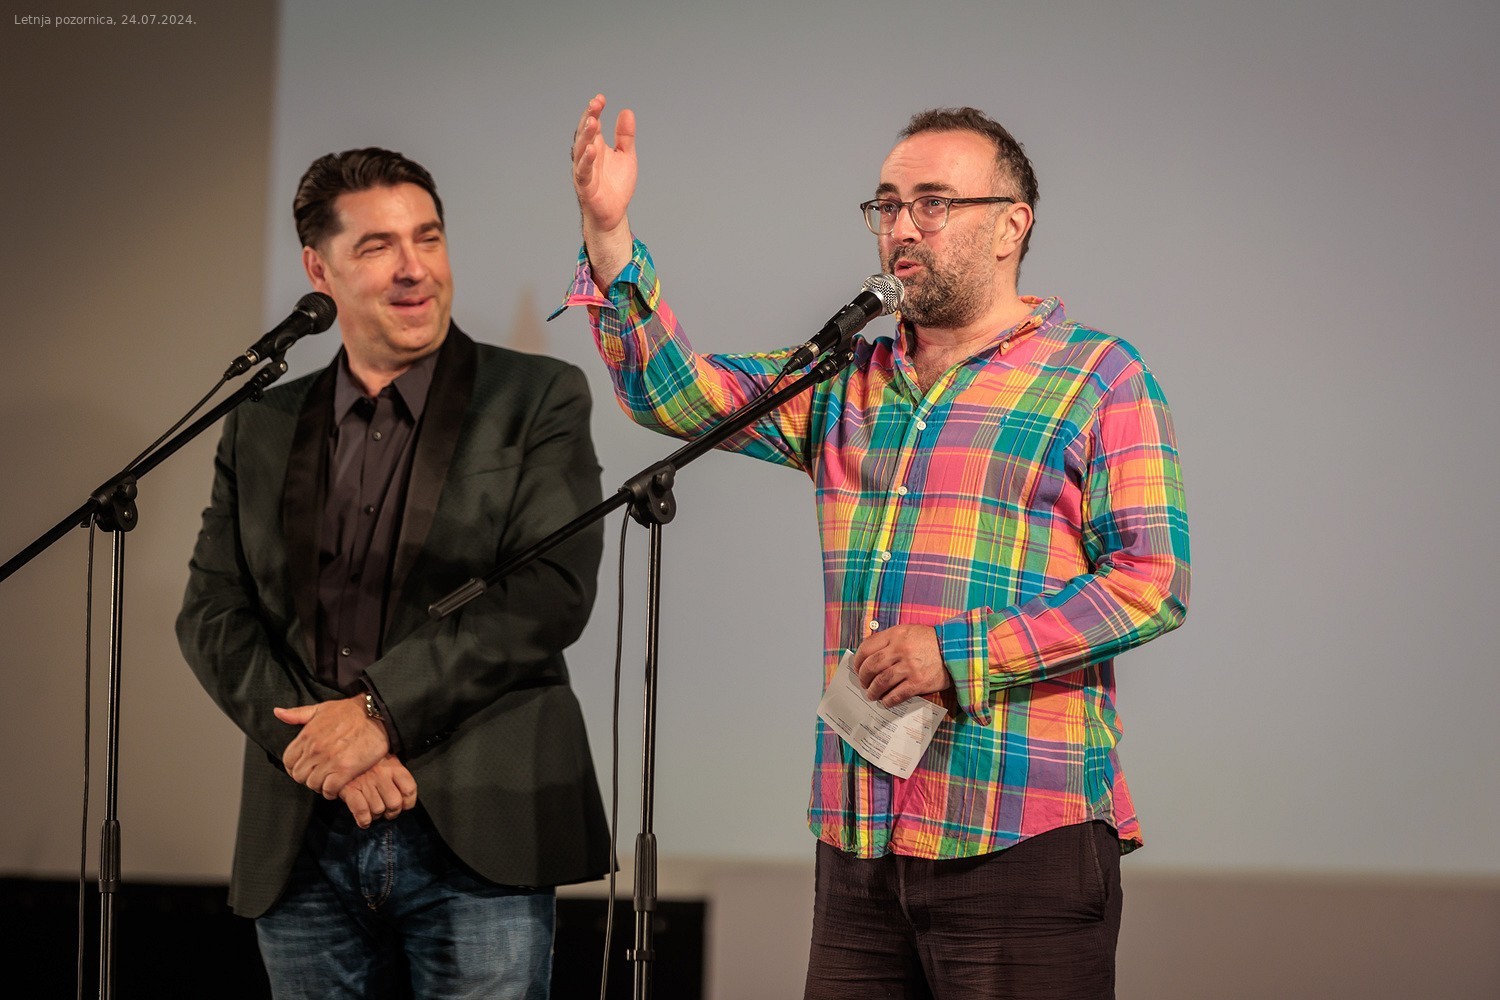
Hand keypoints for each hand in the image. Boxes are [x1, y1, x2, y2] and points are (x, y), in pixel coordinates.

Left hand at [274, 696, 388, 797]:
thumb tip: (277, 712)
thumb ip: (298, 714)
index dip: (294, 767)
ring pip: (313, 784)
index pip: (288, 761)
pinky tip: (337, 787)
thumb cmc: (350, 711)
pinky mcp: (346, 769)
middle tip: (318, 775)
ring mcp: (330, 760)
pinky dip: (332, 792)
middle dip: (307, 777)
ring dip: (320, 785)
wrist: (377, 715)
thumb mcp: (321, 708)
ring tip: (328, 781)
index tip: (305, 768)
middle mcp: (315, 749)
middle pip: (299, 776)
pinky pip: (329, 789)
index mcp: (307, 735)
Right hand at [339, 755, 417, 828]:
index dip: (408, 803)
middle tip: (388, 813)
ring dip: (376, 816)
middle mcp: (382, 775)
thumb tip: (403, 796)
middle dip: (392, 813)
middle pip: (395, 803)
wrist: (344, 750)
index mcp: (393, 766)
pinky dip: (364, 820)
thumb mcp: (386, 759)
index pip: (409, 789)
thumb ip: (395, 774)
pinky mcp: (350, 789)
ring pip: (378, 809)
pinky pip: (361, 811)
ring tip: (373, 813)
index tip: (404, 806)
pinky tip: (364, 821)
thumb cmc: (368, 758)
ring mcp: (366, 783)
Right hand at [571, 93, 636, 284]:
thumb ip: (625, 136)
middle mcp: (588, 155)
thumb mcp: (626, 156)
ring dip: (585, 135)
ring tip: (592, 121)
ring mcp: (585, 170)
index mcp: (596, 146)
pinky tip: (592, 150)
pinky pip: (583, 172)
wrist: (615, 213)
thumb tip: (627, 112)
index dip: (595, 110)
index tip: (601, 99)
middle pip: (585, 133)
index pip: (593, 123)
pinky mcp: (586, 186)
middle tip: (595, 104)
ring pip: (581, 149)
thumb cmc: (616, 185)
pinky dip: (586, 161)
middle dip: (589, 117)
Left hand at [852, 625, 951, 707]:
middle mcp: (900, 650)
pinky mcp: (918, 682)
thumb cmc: (929, 641)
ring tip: (871, 695)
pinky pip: (897, 694)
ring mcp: (909, 667)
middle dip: (863, 678)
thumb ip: (889, 640)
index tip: (857, 669)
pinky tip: (885, 702)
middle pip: (871, 666)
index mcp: (895, 635)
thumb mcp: (907, 631)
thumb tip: (869, 656)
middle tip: (863, 684)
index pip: (866, 648)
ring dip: (873, 691)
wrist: (955, 649)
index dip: (858, 661)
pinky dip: (888, 700)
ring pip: (881, 682)